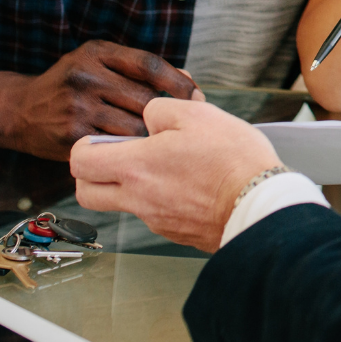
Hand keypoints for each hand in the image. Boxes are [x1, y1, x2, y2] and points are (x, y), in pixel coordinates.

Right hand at [0, 40, 203, 160]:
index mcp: (97, 53)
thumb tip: (188, 80)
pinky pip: (114, 145)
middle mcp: (87, 77)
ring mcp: (78, 107)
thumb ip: (138, 69)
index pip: (149, 64)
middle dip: (168, 114)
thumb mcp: (99, 62)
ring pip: (134, 125)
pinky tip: (140, 152)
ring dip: (153, 135)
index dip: (178, 81)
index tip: (196, 95)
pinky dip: (131, 150)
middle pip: (145, 98)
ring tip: (164, 140)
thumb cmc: (71, 85)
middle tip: (184, 125)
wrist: (21, 110)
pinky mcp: (72, 136)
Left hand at [71, 98, 280, 251]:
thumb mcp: (198, 114)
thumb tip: (149, 116)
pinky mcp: (176, 232)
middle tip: (118, 156)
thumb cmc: (232, 160)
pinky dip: (162, 198)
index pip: (80, 162)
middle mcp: (138, 198)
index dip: (83, 147)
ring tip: (166, 165)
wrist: (260, 204)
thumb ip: (161, 110)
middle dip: (92, 174)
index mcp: (137, 166)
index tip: (101, 139)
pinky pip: (154, 214)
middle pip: (86, 193)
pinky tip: (190, 183)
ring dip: (131, 185)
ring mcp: (156, 220)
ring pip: (122, 204)